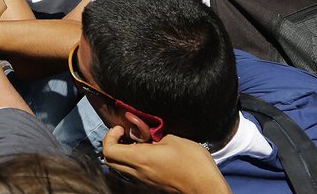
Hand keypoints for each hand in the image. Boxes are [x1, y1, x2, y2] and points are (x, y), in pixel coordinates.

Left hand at [102, 126, 229, 193]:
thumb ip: (153, 136)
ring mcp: (144, 181)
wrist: (207, 189)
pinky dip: (133, 161)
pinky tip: (148, 153)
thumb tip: (144, 135)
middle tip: (124, 134)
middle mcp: (137, 172)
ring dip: (123, 153)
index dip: (110, 136)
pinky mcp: (151, 185)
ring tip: (138, 142)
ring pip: (121, 168)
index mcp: (140, 159)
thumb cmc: (193, 163)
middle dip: (113, 144)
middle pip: (110, 161)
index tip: (121, 128)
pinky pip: (133, 173)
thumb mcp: (173, 140)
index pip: (109, 151)